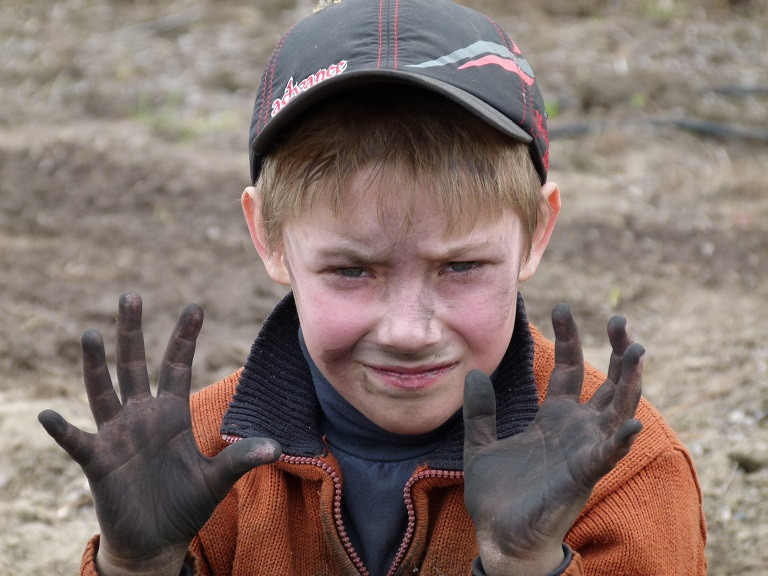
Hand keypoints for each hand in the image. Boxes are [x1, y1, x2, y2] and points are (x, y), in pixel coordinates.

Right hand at [38, 293, 280, 575]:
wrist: (156, 541)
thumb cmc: (185, 504)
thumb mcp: (216, 480)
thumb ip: (240, 459)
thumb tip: (276, 447)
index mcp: (171, 414)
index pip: (176, 366)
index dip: (184, 338)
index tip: (195, 307)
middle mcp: (142, 417)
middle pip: (134, 365)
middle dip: (132, 333)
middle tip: (131, 296)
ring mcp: (117, 436)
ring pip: (103, 392)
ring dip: (95, 365)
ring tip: (89, 334)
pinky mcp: (98, 462)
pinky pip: (77, 442)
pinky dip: (64, 431)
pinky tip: (49, 417)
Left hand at [463, 304, 643, 575]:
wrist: (497, 535)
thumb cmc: (497, 494)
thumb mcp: (480, 443)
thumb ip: (480, 410)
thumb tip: (474, 372)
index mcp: (553, 418)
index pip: (568, 369)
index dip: (569, 338)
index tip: (561, 306)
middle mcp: (575, 430)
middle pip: (606, 382)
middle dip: (616, 351)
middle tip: (619, 319)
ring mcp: (583, 451)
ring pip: (618, 409)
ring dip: (630, 381)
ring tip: (637, 350)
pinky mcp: (581, 476)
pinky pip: (607, 455)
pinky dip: (620, 439)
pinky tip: (630, 422)